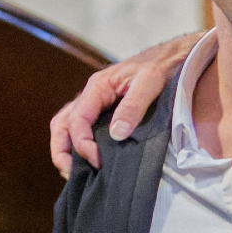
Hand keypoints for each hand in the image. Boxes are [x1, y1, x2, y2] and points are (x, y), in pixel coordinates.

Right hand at [47, 32, 201, 177]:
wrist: (169, 58)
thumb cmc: (159, 67)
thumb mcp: (150, 83)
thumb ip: (133, 106)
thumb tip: (117, 135)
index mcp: (97, 87)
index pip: (77, 120)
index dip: (83, 144)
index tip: (98, 161)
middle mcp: (90, 96)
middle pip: (62, 125)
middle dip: (62, 151)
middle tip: (72, 174)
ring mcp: (94, 105)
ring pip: (66, 128)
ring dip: (66, 150)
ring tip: (76, 173)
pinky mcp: (102, 113)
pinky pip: (81, 130)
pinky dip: (78, 146)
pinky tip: (89, 162)